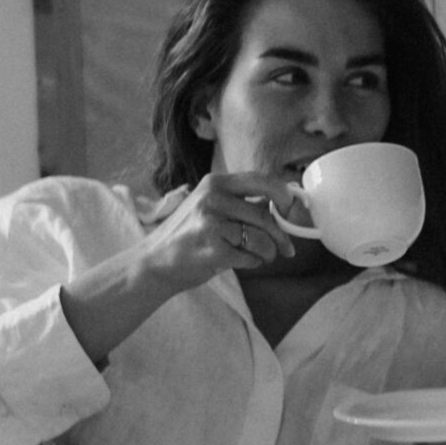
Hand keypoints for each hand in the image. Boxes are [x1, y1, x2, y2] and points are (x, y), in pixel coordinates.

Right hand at [61, 171, 297, 361]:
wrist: (154, 263)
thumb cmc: (190, 235)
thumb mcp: (212, 207)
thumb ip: (244, 202)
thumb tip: (288, 199)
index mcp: (215, 183)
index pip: (262, 180)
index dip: (284, 195)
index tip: (292, 209)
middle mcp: (212, 198)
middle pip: (265, 215)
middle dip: (281, 235)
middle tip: (287, 248)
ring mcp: (211, 223)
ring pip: (261, 238)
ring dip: (268, 252)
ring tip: (261, 256)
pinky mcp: (213, 248)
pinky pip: (251, 257)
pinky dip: (252, 262)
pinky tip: (239, 261)